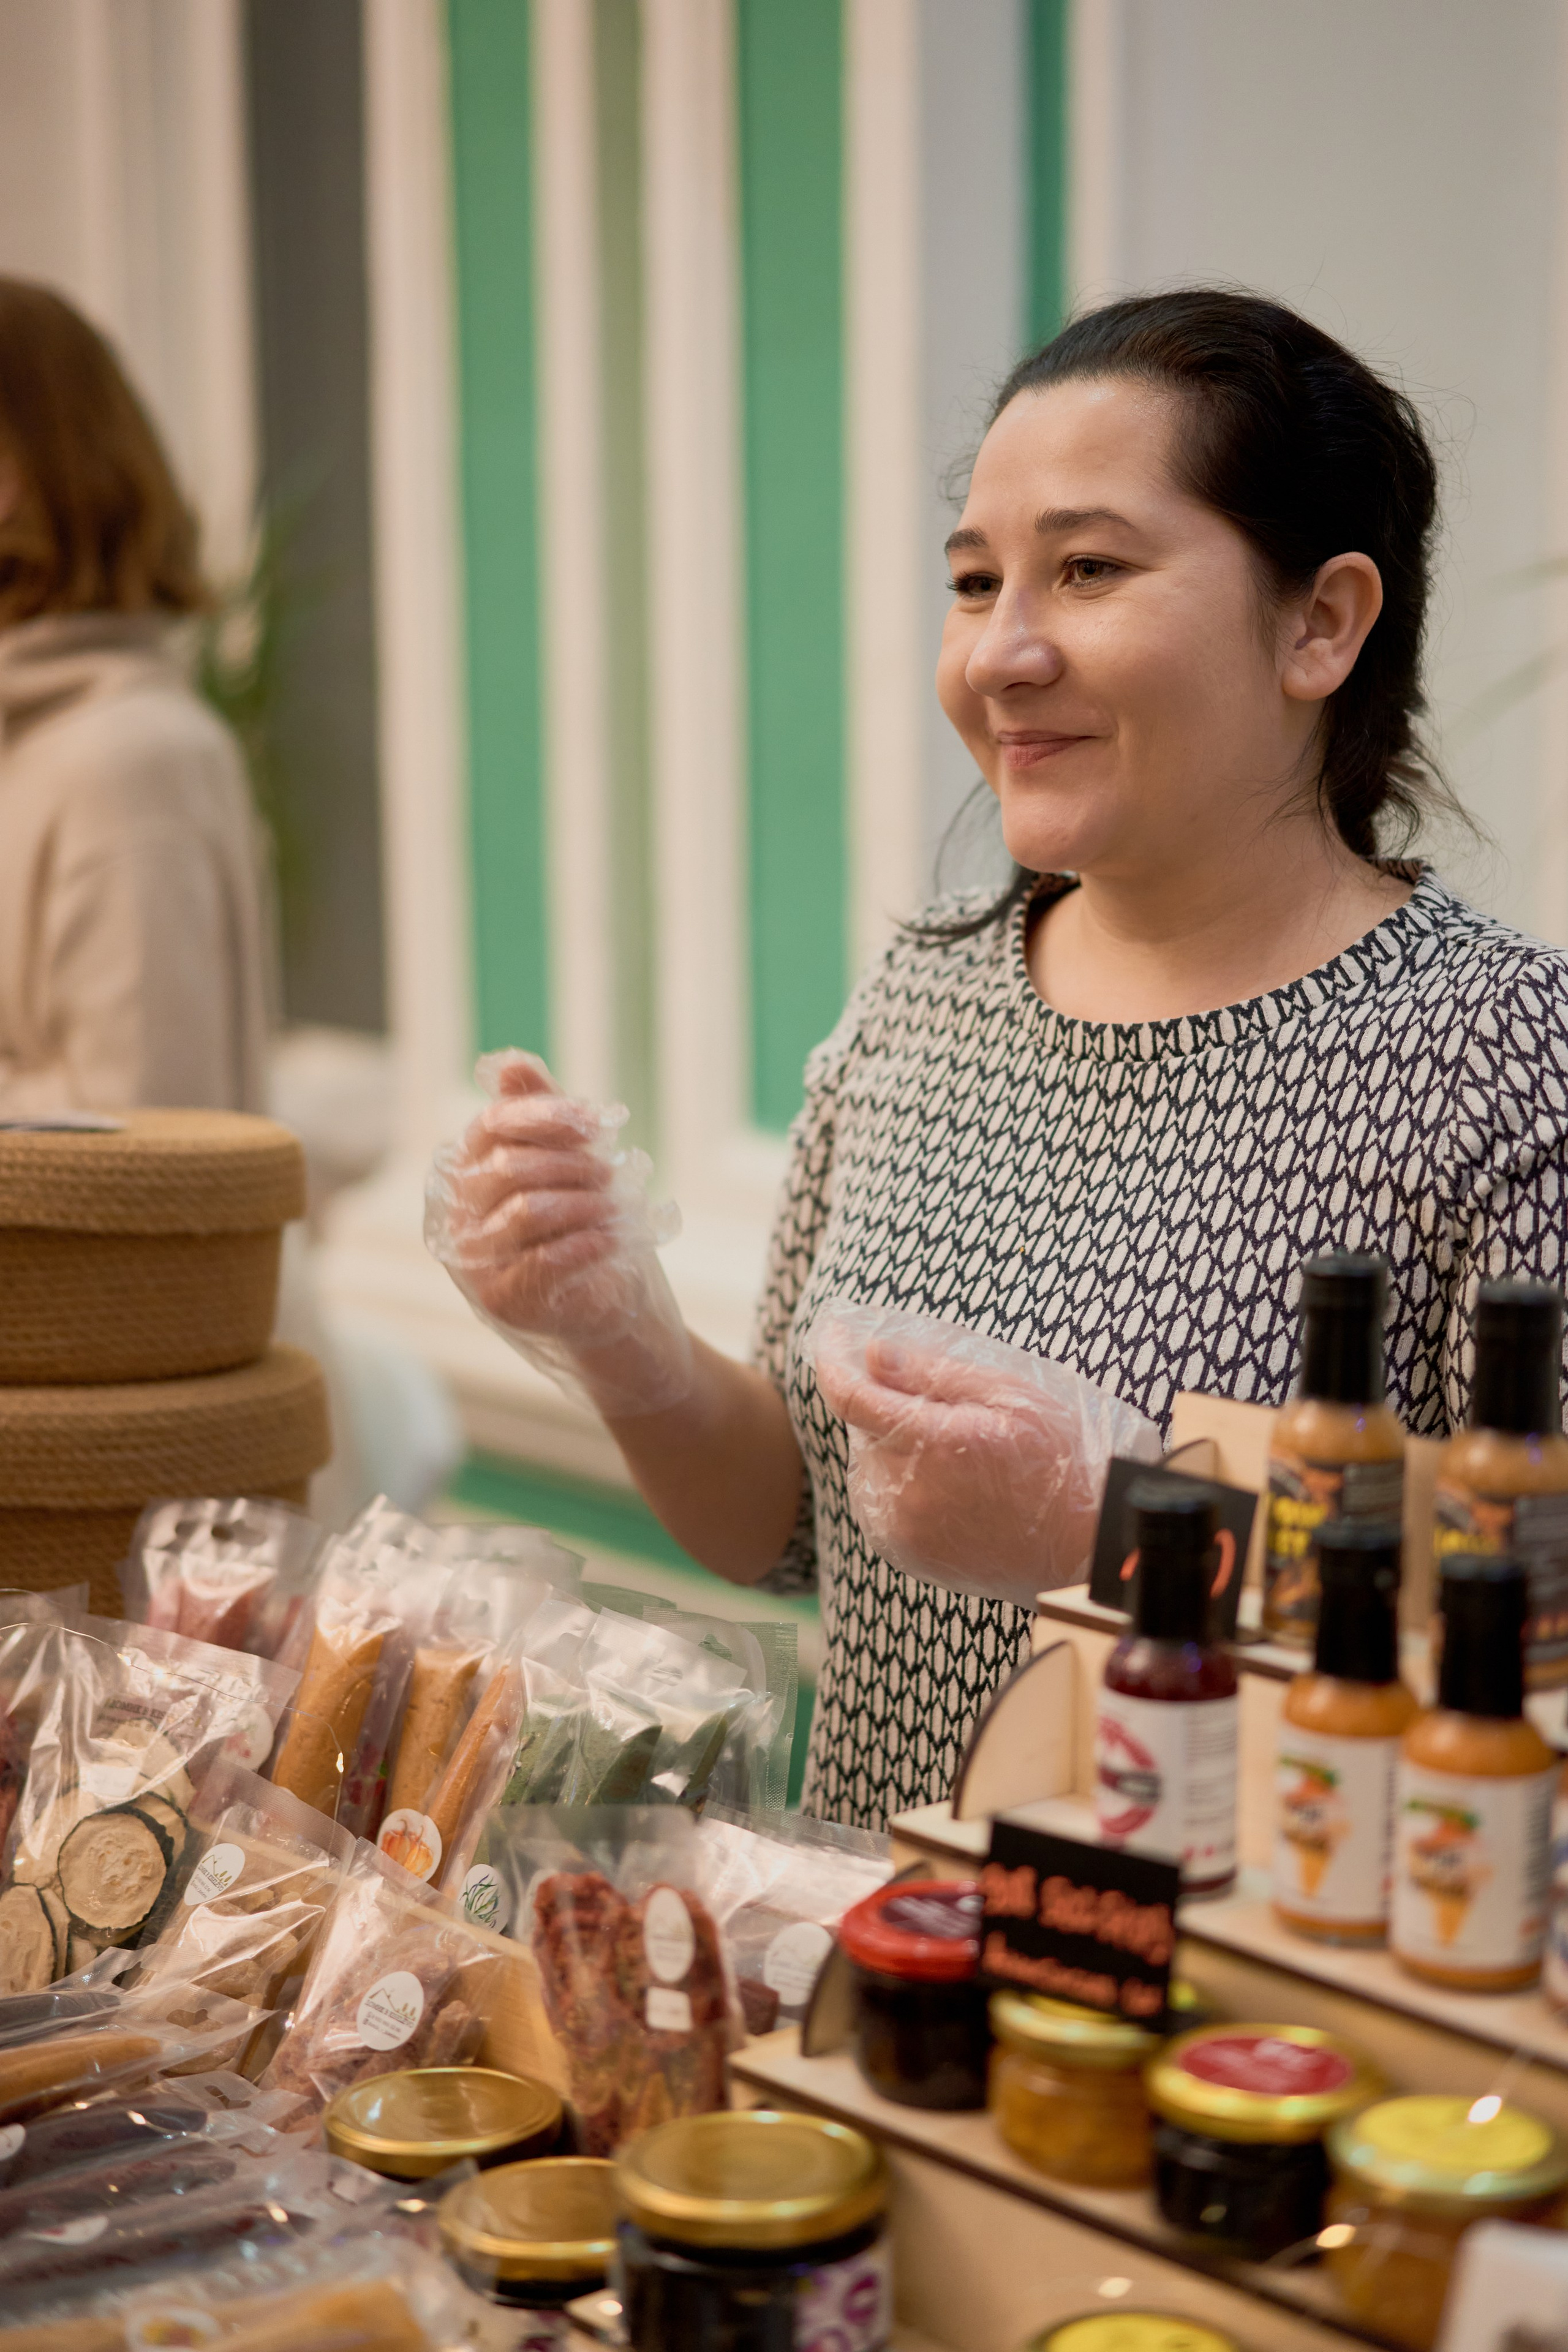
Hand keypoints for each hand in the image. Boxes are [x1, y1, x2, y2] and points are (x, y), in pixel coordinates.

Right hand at [427, 1051, 692, 1416]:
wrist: (611, 1304)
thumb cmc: (586, 1224)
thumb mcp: (571, 1161)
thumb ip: (543, 1113)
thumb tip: (510, 1063)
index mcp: (469, 1170)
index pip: (493, 1124)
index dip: (546, 1117)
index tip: (596, 1123)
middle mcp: (458, 1214)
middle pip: (509, 1166)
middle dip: (572, 1165)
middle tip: (612, 1174)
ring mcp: (473, 1261)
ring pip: (526, 1210)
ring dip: (585, 1203)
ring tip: (618, 1207)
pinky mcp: (501, 1301)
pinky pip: (544, 1259)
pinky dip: (587, 1243)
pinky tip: (612, 1239)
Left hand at [809, 1303, 1160, 1607]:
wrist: (1082, 1546)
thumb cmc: (1057, 1461)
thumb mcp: (1008, 1396)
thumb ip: (931, 1374)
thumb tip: (873, 1353)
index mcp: (930, 1444)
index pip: (851, 1396)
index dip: (834, 1359)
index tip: (831, 1334)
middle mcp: (904, 1491)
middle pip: (863, 1430)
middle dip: (889, 1406)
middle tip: (945, 1409)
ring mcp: (901, 1529)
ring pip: (870, 1466)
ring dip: (895, 1447)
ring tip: (957, 1453)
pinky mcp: (906, 1554)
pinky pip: (881, 1503)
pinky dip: (901, 1484)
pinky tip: (949, 1484)